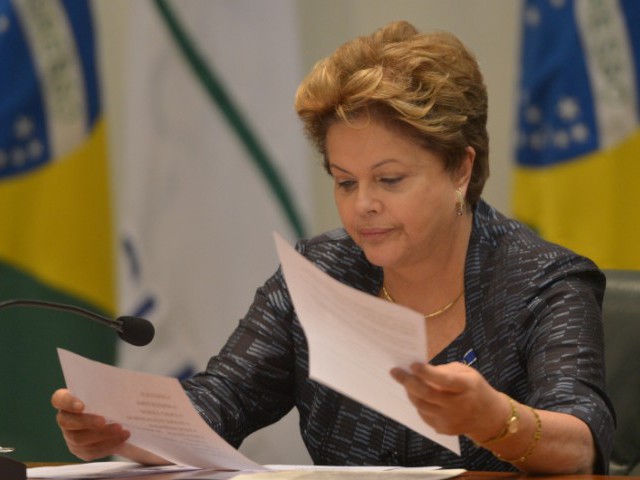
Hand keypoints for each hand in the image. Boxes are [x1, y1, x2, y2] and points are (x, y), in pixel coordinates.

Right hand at [51, 388, 129, 460]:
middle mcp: (65, 419)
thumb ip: (108, 390)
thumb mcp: (107, 392)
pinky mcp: (82, 450)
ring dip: (102, 434)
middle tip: (103, 420)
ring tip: (120, 429)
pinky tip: (122, 438)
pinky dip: (108, 444)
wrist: (116, 419)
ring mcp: (71, 437)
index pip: (59, 399)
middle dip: (87, 422)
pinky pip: (92, 450)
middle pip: (68, 423)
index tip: (81, 405)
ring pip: (80, 439)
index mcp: (67, 400)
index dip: (67, 402)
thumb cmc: (109, 399)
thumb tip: (122, 385)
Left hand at [390, 362, 507, 439]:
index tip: (412, 364)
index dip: (427, 373)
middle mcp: (459, 406)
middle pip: (428, 395)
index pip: (444, 380)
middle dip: (408, 382)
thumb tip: (420, 371)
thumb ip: (445, 371)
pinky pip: (424, 415)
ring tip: (404, 381)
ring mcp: (450, 420)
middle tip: (395, 372)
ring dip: (410, 392)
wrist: (488, 417)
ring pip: (421, 406)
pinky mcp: (443, 429)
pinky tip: (416, 394)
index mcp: (466, 387)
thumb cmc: (474, 388)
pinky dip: (417, 403)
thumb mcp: (466, 373)